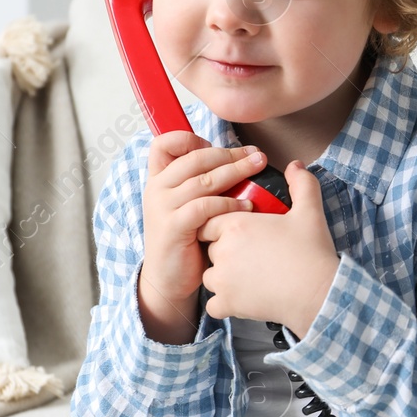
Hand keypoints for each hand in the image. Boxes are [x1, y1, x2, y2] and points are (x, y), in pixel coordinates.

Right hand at [139, 131, 266, 338]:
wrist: (169, 278)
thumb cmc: (186, 239)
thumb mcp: (187, 204)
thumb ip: (201, 183)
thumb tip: (240, 159)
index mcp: (158, 179)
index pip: (164, 143)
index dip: (191, 138)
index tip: (218, 147)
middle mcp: (157, 189)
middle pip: (195, 157)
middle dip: (230, 154)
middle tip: (257, 156)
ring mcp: (163, 207)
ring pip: (203, 179)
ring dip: (236, 172)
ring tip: (259, 170)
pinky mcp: (173, 227)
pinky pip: (205, 206)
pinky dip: (229, 203)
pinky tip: (247, 205)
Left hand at [197, 159, 340, 337]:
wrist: (317, 292)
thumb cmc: (311, 252)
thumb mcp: (310, 211)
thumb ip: (301, 183)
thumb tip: (295, 166)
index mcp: (236, 225)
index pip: (210, 221)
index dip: (222, 226)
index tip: (239, 232)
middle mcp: (223, 251)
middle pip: (210, 247)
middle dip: (224, 250)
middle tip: (249, 254)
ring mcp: (222, 279)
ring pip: (210, 275)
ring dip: (222, 276)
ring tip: (246, 276)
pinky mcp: (227, 303)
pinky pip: (213, 305)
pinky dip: (224, 303)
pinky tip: (241, 298)